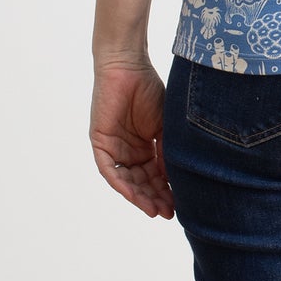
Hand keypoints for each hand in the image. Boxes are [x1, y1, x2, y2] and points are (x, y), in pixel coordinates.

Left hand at [90, 60, 174, 219]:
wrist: (128, 67)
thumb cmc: (149, 90)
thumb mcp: (165, 127)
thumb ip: (167, 152)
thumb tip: (175, 180)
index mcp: (145, 147)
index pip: (156, 176)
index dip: (166, 192)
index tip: (179, 206)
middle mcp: (129, 151)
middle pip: (141, 182)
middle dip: (154, 198)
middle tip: (168, 212)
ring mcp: (114, 148)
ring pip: (126, 180)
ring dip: (139, 196)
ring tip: (155, 209)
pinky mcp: (101, 143)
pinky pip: (109, 170)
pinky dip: (121, 183)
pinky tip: (134, 195)